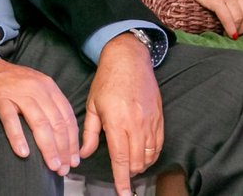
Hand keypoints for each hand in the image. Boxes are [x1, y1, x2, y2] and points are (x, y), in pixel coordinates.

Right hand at [0, 59, 79, 176]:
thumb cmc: (10, 84)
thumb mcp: (35, 88)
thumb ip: (49, 106)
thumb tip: (63, 137)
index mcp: (48, 87)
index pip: (67, 117)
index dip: (73, 141)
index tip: (74, 160)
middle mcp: (37, 88)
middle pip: (56, 122)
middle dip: (63, 149)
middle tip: (64, 168)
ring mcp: (19, 93)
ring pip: (39, 123)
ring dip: (48, 147)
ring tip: (52, 165)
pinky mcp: (0, 98)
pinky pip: (11, 120)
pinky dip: (18, 137)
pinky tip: (23, 153)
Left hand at [81, 34, 161, 195]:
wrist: (129, 59)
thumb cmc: (107, 80)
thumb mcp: (92, 105)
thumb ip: (89, 133)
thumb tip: (84, 153)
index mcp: (116, 121)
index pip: (120, 158)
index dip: (121, 179)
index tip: (123, 193)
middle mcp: (135, 123)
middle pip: (137, 161)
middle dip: (130, 172)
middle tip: (122, 172)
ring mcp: (150, 121)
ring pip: (149, 155)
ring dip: (141, 165)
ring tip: (131, 163)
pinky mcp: (159, 118)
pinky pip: (159, 144)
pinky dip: (152, 155)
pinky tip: (144, 155)